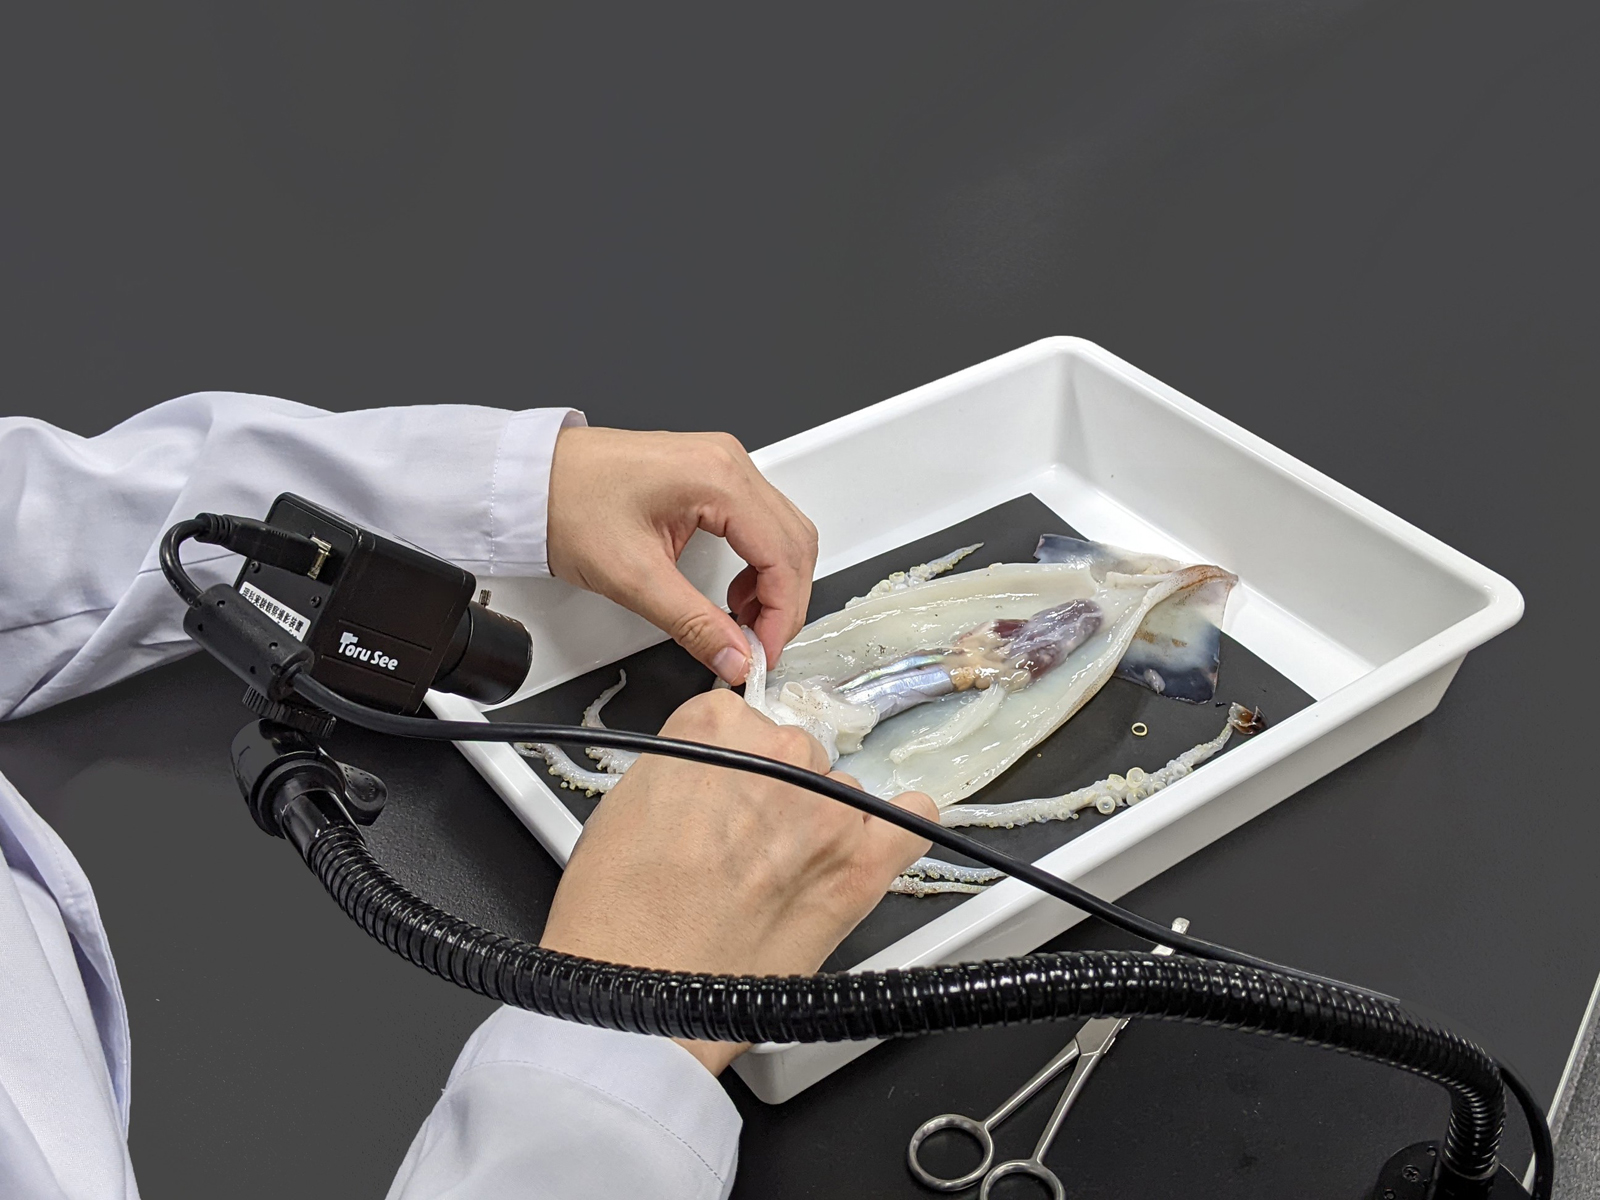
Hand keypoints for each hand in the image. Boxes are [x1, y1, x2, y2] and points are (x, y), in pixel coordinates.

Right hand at [539, 690, 937, 1073]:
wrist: (639, 998)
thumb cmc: (615, 917)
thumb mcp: (622, 804)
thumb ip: (684, 768)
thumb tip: (711, 773)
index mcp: (715, 728)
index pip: (742, 720)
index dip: (730, 765)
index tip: (722, 795)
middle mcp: (779, 754)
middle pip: (797, 754)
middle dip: (776, 794)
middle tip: (742, 848)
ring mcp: (829, 809)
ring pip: (843, 792)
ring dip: (821, 822)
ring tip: (778, 877)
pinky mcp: (862, 866)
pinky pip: (912, 821)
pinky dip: (901, 827)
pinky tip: (874, 846)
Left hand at [546, 427, 817, 682]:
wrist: (530, 480)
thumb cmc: (567, 504)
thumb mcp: (633, 578)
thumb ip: (694, 624)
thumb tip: (735, 658)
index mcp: (717, 478)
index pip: (783, 554)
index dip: (781, 613)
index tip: (762, 652)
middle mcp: (728, 463)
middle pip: (794, 542)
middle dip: (784, 603)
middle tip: (758, 647)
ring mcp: (722, 466)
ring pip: (783, 532)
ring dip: (774, 584)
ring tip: (742, 624)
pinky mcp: (710, 476)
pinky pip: (759, 522)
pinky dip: (758, 564)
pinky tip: (734, 593)